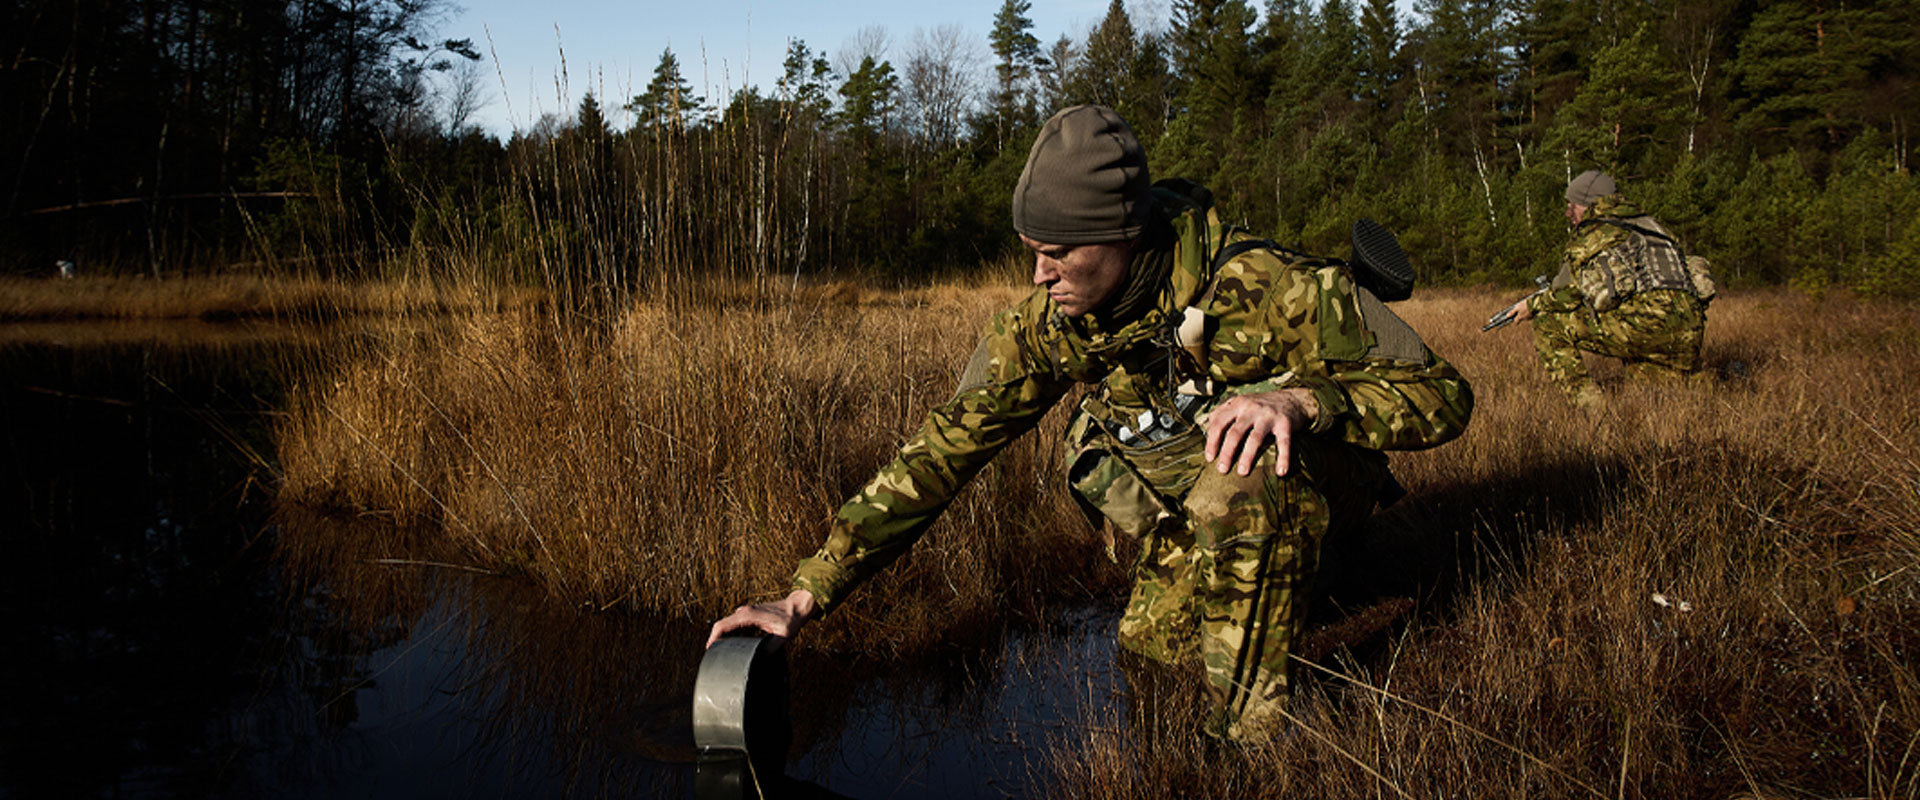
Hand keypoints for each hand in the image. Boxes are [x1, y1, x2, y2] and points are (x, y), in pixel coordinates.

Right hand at [705, 589, 816, 649]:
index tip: (708, 649)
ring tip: (722, 653)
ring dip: (723, 638)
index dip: (713, 638)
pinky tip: (734, 647)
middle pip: (722, 625)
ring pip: (728, 626)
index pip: (723, 625)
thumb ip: (770, 648)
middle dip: (715, 639)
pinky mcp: (751, 616)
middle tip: (712, 656)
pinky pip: (736, 626)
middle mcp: (745, 612)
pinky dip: (732, 636)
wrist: (798, 606)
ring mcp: (747, 613)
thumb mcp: (783, 636)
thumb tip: (759, 661)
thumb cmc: (791, 619)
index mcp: (749, 615)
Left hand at [1203, 388, 1317, 476]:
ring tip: (1242, 472)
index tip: (1209, 458)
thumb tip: (1206, 426)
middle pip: (1234, 432)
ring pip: (1255, 438)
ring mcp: (1268, 415)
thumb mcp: (1241, 402)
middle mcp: (1251, 408)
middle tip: (1221, 470)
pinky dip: (1283, 458)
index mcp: (1237, 404)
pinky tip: (1280, 472)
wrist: (1293, 399)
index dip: (1212, 441)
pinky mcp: (1285, 423)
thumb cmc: (1262, 405)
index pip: (1218, 423)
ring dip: (1247, 457)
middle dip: (1226, 453)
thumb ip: (1224, 412)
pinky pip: (1283, 443)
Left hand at [1506, 298, 1534, 322]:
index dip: (1514, 320)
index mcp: (1520, 317)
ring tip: (1526, 306)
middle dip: (1520, 315)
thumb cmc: (1526, 305)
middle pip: (1521, 318)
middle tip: (1521, 308)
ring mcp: (1530, 317)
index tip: (1513, 318)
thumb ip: (1512, 312)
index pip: (1516, 322)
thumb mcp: (1517, 307)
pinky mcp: (1535, 315)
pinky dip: (1529, 312)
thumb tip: (1507, 316)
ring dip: (1525, 313)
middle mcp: (1525, 319)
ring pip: (1526, 316)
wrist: (1536, 303)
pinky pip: (1530, 314)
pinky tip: (1530, 307)